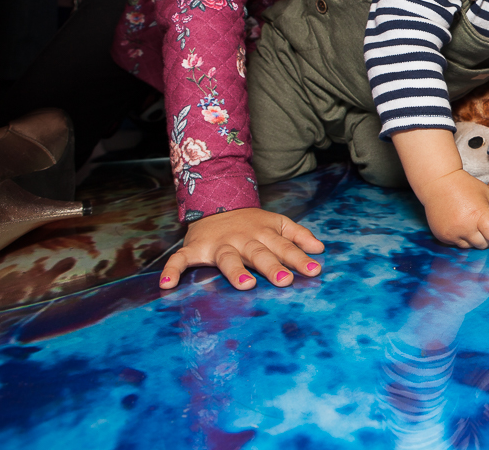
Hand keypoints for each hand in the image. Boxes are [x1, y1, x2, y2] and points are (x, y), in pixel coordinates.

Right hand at [159, 207, 324, 289]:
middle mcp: (243, 239)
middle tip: (286, 280)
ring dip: (235, 272)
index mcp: (264, 233)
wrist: (216, 204)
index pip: (284, 246)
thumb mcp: (277, 223)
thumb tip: (321, 249)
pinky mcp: (194, 249)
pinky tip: (167, 285)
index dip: (299, 258)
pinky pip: (180, 260)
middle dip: (272, 266)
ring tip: (245, 285)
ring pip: (228, 259)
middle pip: (259, 254)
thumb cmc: (251, 222)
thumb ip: (298, 235)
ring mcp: (218, 245)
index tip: (314, 270)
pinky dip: (172, 271)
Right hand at [416, 168, 488, 248]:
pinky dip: (459, 237)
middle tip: (481, 223)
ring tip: (468, 221)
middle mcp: (465, 227)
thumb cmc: (466, 186)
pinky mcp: (442, 236)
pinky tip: (458, 222)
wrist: (439, 182)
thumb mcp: (487, 195)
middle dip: (486, 236)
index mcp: (479, 215)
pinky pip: (456, 243)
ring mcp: (452, 233)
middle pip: (483, 244)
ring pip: (469, 246)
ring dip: (472, 238)